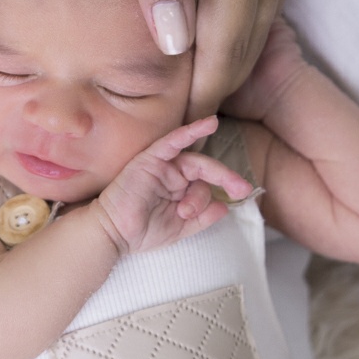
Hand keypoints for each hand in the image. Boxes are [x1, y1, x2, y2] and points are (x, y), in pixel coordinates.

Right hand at [92, 116, 252, 254]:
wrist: (114, 235)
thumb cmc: (142, 232)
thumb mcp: (181, 228)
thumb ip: (203, 217)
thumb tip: (224, 206)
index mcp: (179, 189)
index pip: (206, 183)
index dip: (225, 188)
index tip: (244, 195)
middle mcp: (172, 174)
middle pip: (204, 170)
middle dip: (226, 178)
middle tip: (242, 189)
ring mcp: (161, 165)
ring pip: (193, 164)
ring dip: (198, 185)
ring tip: (186, 211)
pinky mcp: (149, 159)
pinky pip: (172, 142)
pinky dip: (190, 132)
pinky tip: (210, 123)